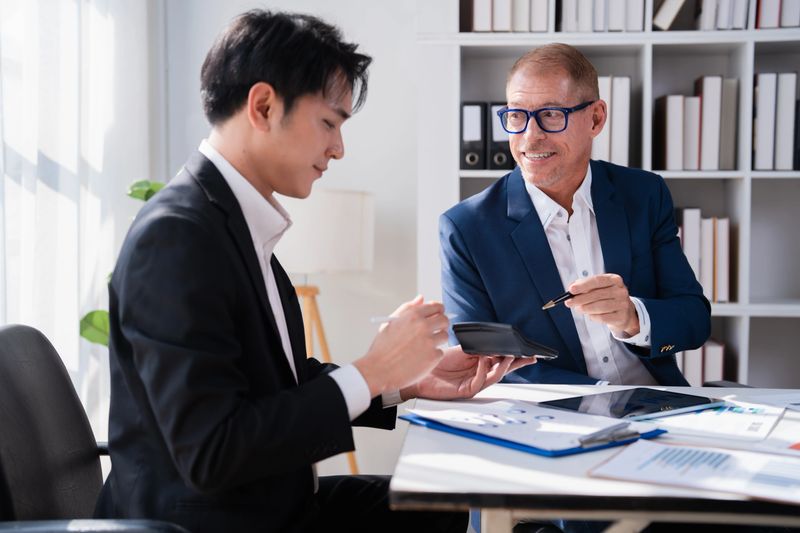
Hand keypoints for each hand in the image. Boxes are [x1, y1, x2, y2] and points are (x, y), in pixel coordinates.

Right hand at [354, 296, 448, 396]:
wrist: (379, 370)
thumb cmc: (382, 348)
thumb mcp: (390, 322)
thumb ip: (408, 308)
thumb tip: (421, 299)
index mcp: (413, 315)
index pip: (436, 307)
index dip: (438, 311)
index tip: (438, 315)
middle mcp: (423, 326)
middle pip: (445, 320)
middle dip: (441, 325)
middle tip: (435, 330)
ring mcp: (429, 341)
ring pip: (445, 336)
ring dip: (437, 340)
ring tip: (423, 347)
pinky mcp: (433, 356)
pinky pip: (440, 352)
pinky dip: (433, 356)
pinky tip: (420, 358)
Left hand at [400, 345, 535, 400]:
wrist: (420, 371)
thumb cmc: (438, 362)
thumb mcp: (461, 350)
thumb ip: (477, 348)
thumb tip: (493, 342)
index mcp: (480, 364)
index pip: (502, 359)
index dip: (516, 356)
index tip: (529, 351)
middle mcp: (480, 374)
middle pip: (503, 370)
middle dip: (517, 364)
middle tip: (529, 357)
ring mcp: (474, 383)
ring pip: (494, 377)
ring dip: (503, 366)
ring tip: (509, 356)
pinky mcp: (465, 391)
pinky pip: (479, 381)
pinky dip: (482, 369)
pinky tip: (482, 360)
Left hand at [565, 273, 638, 336]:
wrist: (624, 312)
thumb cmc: (607, 297)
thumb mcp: (598, 288)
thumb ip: (584, 286)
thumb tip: (572, 288)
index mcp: (614, 280)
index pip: (597, 280)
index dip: (583, 285)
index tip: (571, 290)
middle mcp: (621, 291)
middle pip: (597, 294)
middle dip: (580, 299)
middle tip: (569, 302)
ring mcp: (623, 304)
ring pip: (600, 306)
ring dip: (586, 308)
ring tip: (578, 309)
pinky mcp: (621, 317)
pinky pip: (603, 317)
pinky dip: (593, 316)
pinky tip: (590, 315)